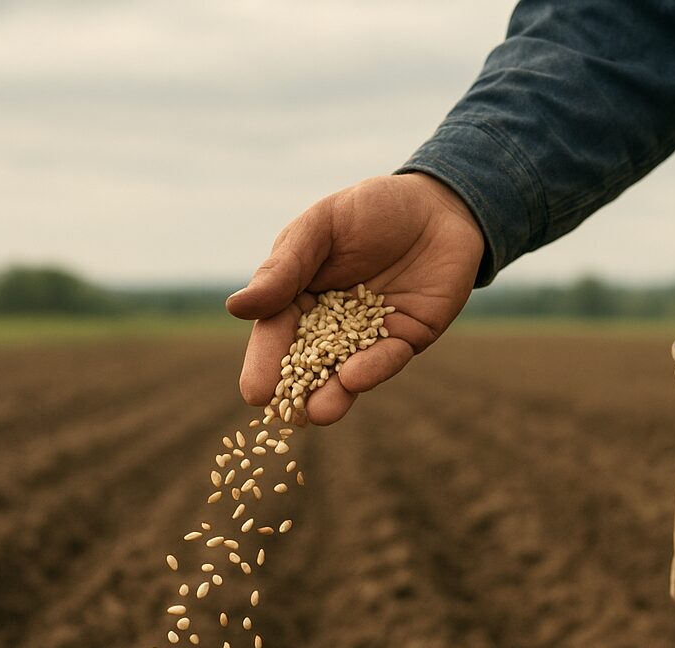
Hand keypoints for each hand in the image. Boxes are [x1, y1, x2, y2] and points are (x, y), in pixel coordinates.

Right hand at [226, 173, 484, 424]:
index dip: (266, 363)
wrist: (437, 205)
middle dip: (297, 391)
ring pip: (347, 371)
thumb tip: (236, 308)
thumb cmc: (370, 209)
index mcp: (298, 296)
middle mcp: (331, 324)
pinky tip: (355, 377)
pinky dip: (373, 368)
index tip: (255, 392)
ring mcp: (369, 336)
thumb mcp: (320, 227)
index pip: (276, 334)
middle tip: (285, 415)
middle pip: (309, 363)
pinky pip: (388, 358)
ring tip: (319, 413)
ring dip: (334, 393)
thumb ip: (285, 268)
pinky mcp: (406, 339)